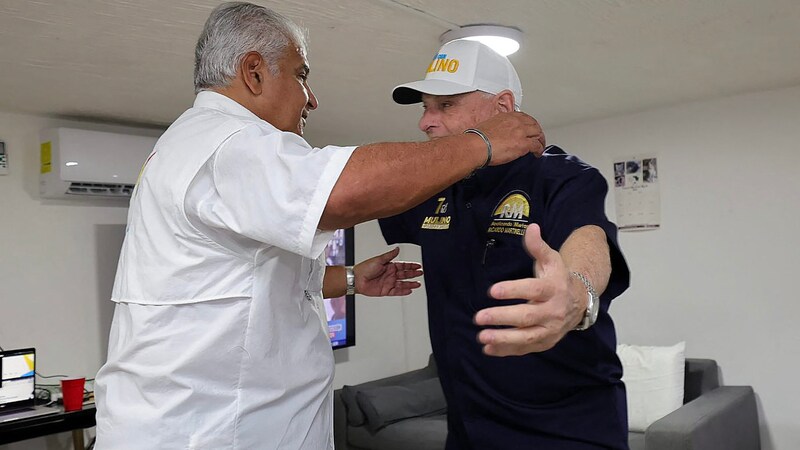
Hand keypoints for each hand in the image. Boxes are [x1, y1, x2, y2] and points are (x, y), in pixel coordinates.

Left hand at [354, 247, 422, 296]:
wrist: (357, 279)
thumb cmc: (365, 268)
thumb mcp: (379, 259)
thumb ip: (390, 255)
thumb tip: (397, 249)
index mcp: (389, 266)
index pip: (403, 266)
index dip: (411, 266)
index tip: (418, 266)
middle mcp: (389, 274)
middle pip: (404, 274)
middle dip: (413, 274)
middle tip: (421, 273)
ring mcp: (388, 283)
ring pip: (402, 284)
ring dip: (410, 283)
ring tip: (418, 284)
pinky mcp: (386, 291)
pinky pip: (397, 292)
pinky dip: (403, 291)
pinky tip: (409, 290)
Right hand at [472, 111, 545, 163]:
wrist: (477, 145)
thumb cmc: (478, 138)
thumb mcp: (488, 126)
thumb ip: (497, 127)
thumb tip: (497, 133)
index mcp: (507, 116)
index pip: (523, 117)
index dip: (528, 124)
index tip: (529, 128)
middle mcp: (516, 122)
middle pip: (534, 124)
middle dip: (537, 131)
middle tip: (537, 137)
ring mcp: (521, 132)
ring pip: (538, 133)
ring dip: (540, 140)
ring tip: (540, 145)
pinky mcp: (523, 144)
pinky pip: (537, 145)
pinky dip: (539, 149)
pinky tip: (538, 153)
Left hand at [474, 224, 584, 355]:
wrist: (580, 302)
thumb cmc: (558, 278)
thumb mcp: (552, 259)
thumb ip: (538, 246)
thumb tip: (531, 227)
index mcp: (553, 289)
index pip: (532, 290)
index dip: (513, 290)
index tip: (492, 290)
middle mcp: (553, 311)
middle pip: (527, 317)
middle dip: (502, 318)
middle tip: (479, 317)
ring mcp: (549, 330)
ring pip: (526, 337)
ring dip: (503, 339)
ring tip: (481, 337)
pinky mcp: (544, 342)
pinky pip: (525, 349)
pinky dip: (506, 351)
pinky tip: (488, 349)